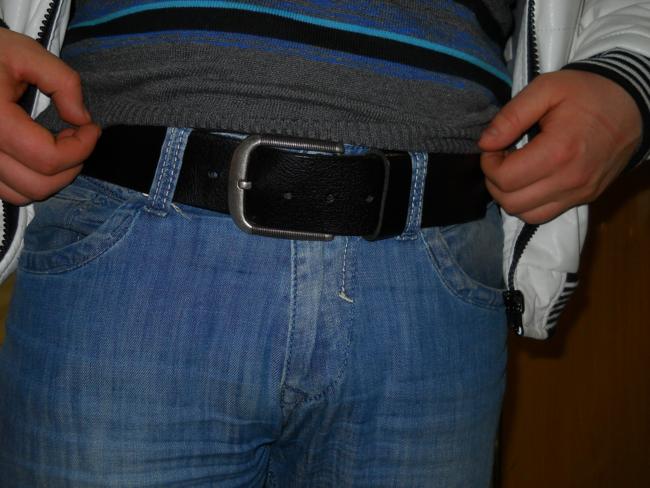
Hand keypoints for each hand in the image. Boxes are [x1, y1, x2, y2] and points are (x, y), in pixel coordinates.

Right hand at [0, 28, 99, 204]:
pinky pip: (7, 192)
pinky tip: (38, 154)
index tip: (92, 127)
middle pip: (38, 184)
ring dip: (53, 177)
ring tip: (60, 145)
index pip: (48, 158)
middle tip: (79, 137)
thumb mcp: (27, 53)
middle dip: (71, 165)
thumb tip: (82, 119)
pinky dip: (31, 181)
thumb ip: (64, 83)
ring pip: (23, 195)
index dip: (82, 148)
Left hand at [478, 69, 641, 223]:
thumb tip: (485, 143)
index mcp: (559, 151)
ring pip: (525, 214)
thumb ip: (511, 116)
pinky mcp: (584, 198)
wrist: (633, 103)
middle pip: (511, 202)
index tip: (493, 147)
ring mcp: (579, 193)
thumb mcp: (546, 88)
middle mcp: (570, 180)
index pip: (504, 179)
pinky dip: (527, 203)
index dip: (488, 164)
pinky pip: (544, 215)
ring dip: (509, 196)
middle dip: (495, 181)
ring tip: (514, 169)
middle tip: (501, 158)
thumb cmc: (587, 93)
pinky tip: (529, 180)